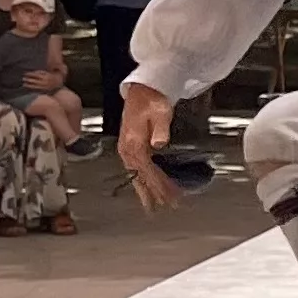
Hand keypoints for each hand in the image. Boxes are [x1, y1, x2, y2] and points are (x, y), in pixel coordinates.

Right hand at [118, 82, 179, 211]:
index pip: (148, 170)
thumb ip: (160, 129)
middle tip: (168, 206)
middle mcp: (127, 149)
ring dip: (148, 190)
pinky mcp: (131, 147)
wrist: (143, 91)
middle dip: (154, 193)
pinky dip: (144, 180)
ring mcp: (127, 149)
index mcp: (133, 143)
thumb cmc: (152, 100)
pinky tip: (149, 188)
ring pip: (138, 175)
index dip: (159, 184)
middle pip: (141, 177)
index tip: (170, 195)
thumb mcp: (160, 112)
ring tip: (157, 204)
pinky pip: (137, 169)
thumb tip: (158, 144)